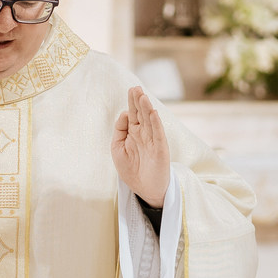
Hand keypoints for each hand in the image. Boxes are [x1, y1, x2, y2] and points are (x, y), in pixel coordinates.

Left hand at [110, 86, 170, 206]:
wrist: (144, 189)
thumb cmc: (131, 170)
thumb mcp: (117, 148)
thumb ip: (119, 130)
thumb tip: (125, 113)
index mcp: (133, 132)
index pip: (133, 114)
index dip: (132, 103)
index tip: (131, 91)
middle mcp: (144, 133)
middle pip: (141, 114)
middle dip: (138, 101)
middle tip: (136, 87)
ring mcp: (153, 140)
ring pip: (150, 121)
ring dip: (147, 108)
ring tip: (143, 96)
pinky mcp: (160, 149)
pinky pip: (158, 134)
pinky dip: (156, 123)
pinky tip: (153, 112)